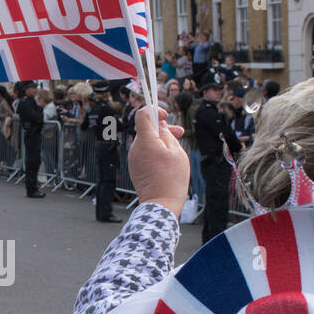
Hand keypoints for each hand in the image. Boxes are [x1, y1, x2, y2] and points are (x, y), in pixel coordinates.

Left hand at [129, 105, 188, 219]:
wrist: (161, 204)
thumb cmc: (172, 179)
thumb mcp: (176, 152)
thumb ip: (167, 135)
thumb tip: (160, 126)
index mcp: (145, 141)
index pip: (142, 114)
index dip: (154, 109)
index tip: (165, 115)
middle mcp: (135, 148)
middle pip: (146, 128)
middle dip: (163, 128)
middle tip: (180, 133)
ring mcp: (133, 158)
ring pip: (146, 141)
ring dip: (160, 140)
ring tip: (176, 150)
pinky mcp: (134, 167)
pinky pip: (144, 152)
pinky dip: (155, 151)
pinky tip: (167, 160)